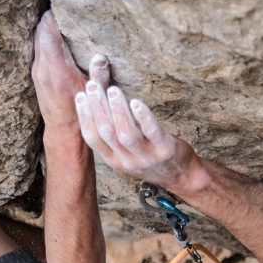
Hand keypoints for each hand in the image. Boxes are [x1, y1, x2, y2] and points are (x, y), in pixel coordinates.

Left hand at [32, 11, 110, 133]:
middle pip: (40, 32)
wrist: (64, 132)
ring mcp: (37, 72)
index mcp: (55, 67)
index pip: (48, 31)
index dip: (54, 16)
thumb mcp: (94, 93)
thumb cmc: (82, 113)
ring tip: (63, 23)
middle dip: (51, 21)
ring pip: (38, 41)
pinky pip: (38, 51)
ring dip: (48, 32)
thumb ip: (98, 74)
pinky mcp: (37, 77)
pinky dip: (46, 43)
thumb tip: (101, 56)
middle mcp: (42, 67)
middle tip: (65, 11)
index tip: (64, 6)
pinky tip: (59, 43)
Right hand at [74, 79, 197, 189]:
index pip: (93, 139)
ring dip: (118, 110)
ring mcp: (147, 158)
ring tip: (114, 90)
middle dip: (98, 108)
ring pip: (126, 134)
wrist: (181, 176)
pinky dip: (143, 117)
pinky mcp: (165, 151)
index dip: (85, 116)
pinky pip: (152, 132)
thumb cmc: (152, 159)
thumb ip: (114, 137)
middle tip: (93, 86)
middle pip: (107, 133)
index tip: (80, 96)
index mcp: (114, 161)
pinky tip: (136, 102)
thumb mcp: (128, 155)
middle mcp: (127, 162)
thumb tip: (98, 108)